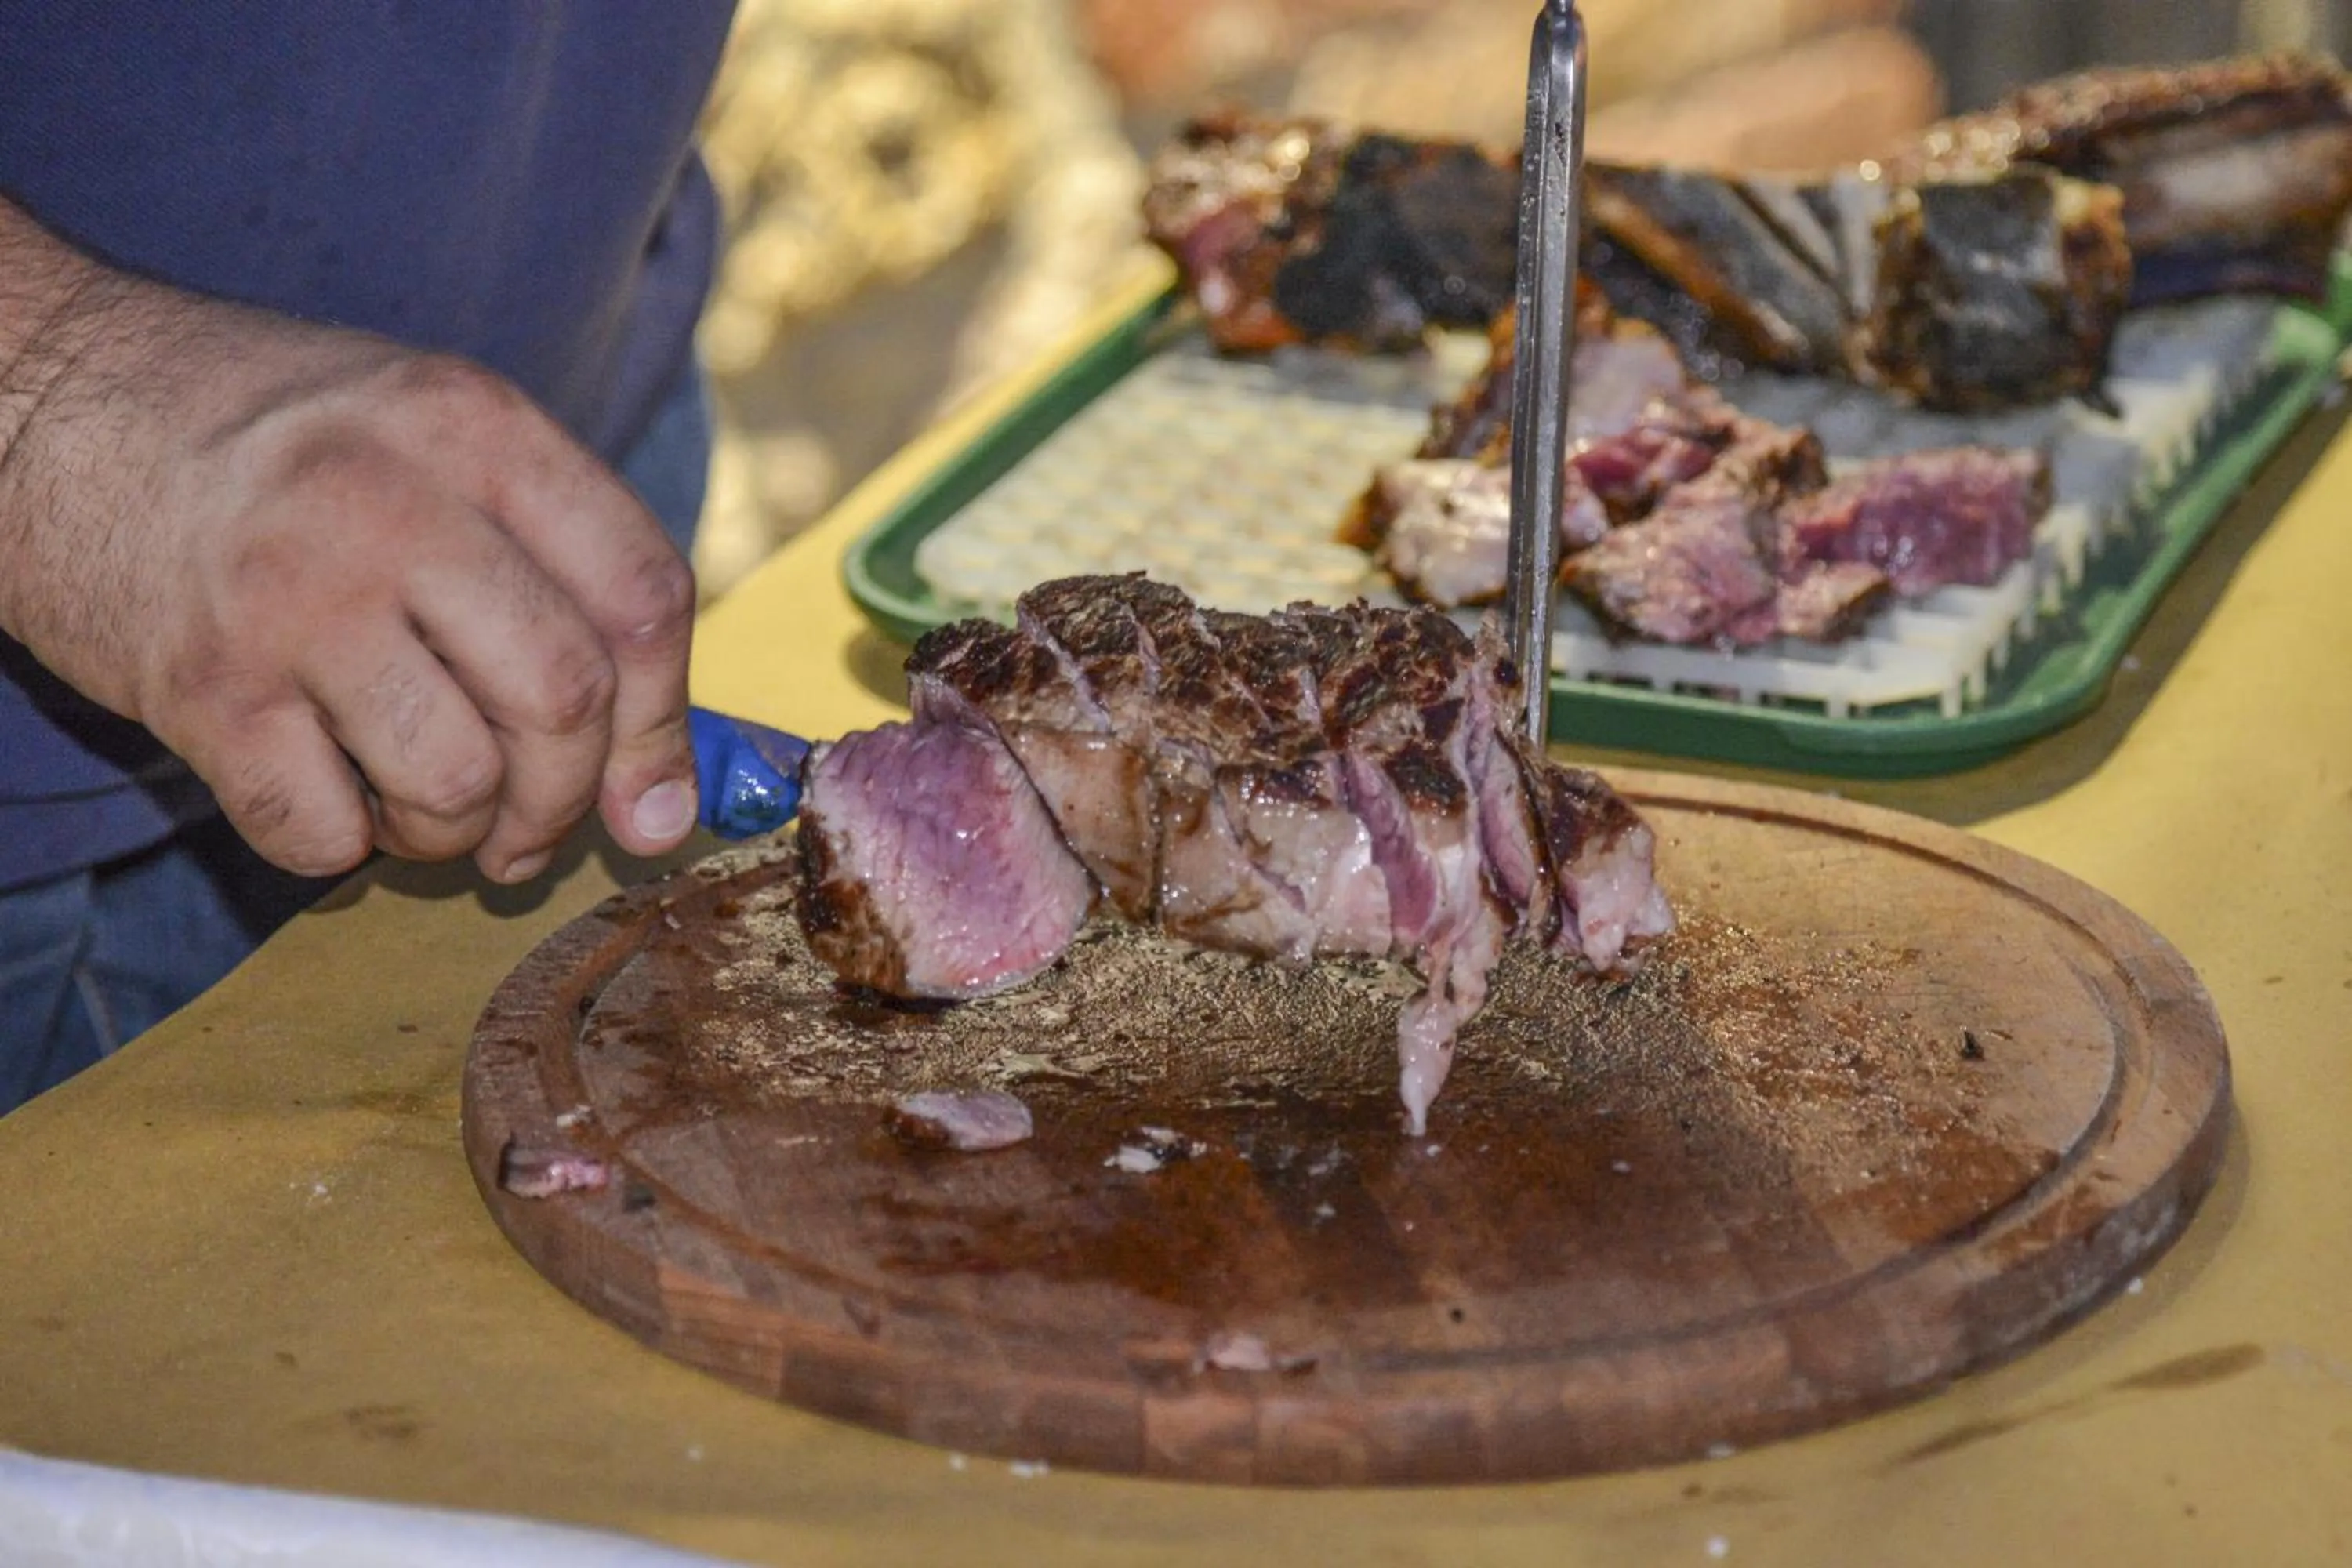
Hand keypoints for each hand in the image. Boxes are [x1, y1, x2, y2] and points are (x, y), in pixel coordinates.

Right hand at [0, 204, 699, 881]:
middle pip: (562, 701)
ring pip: (456, 783)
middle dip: (564, 800)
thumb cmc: (268, 442)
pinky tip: (322, 789)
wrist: (39, 398)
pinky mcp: (200, 685)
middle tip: (529, 825)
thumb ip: (556, 579)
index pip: (641, 595)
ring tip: (420, 802)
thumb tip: (662, 796)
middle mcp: (392, 502)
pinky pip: (323, 835)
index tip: (648, 795)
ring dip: (456, 833)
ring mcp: (291, 595)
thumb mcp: (430, 442)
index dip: (665, 722)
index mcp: (476, 427)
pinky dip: (341, 847)